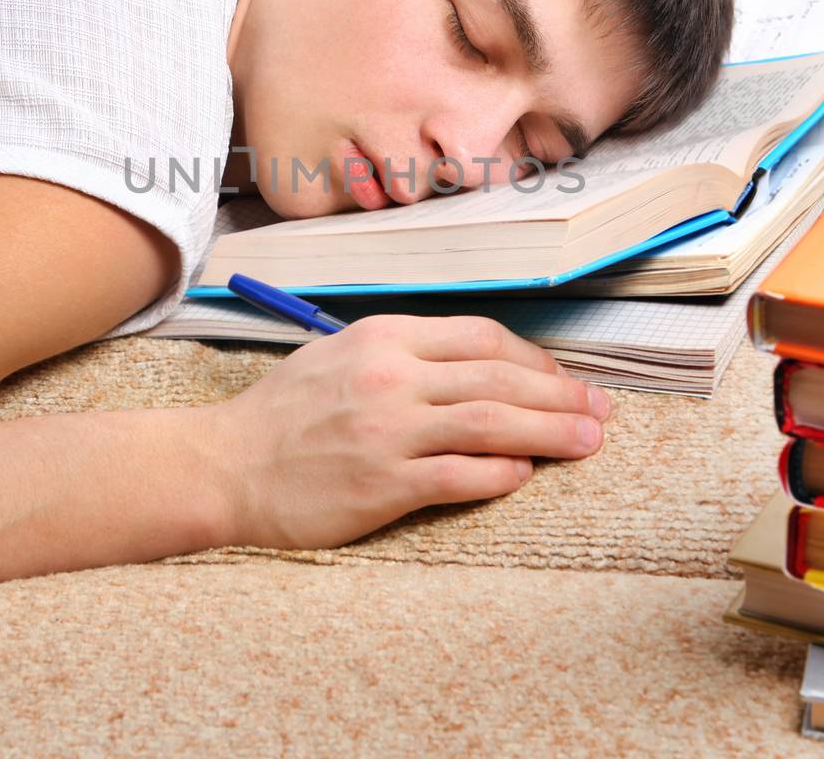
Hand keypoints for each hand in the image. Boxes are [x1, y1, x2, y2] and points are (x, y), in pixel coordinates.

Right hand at [203, 313, 612, 549]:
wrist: (224, 465)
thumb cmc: (283, 413)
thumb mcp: (339, 354)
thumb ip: (404, 354)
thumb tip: (478, 370)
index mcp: (384, 338)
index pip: (482, 338)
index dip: (534, 359)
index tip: (562, 379)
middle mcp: (391, 377)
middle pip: (499, 379)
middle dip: (559, 395)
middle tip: (599, 411)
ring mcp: (388, 431)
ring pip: (492, 424)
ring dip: (550, 433)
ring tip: (588, 442)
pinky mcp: (382, 484)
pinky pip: (461, 476)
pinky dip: (501, 473)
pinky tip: (525, 474)